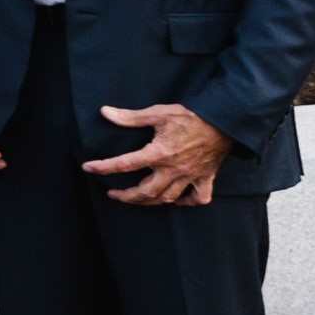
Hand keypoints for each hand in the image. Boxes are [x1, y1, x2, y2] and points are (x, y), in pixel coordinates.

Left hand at [84, 103, 233, 206]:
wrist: (226, 121)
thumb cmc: (192, 116)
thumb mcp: (159, 113)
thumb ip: (131, 117)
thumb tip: (105, 112)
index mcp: (159, 153)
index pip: (125, 164)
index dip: (103, 167)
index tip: (88, 168)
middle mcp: (174, 169)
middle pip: (145, 192)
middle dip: (126, 196)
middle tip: (113, 193)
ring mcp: (191, 176)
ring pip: (168, 198)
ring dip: (149, 202)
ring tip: (136, 198)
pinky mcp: (206, 177)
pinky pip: (199, 198)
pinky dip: (187, 202)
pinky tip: (176, 200)